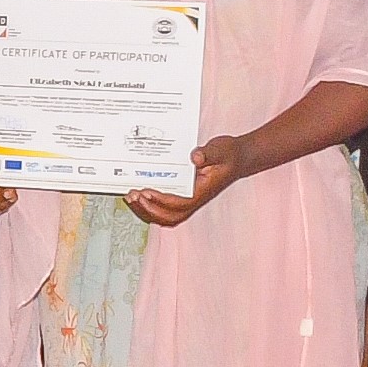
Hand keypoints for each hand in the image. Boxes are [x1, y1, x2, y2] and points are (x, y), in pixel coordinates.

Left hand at [125, 136, 246, 227]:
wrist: (237, 157)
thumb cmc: (229, 154)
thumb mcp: (221, 149)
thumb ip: (208, 154)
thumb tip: (195, 157)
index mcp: (203, 191)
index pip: (180, 203)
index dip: (161, 201)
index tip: (145, 192)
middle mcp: (195, 200)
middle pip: (169, 216)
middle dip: (148, 209)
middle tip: (132, 196)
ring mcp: (189, 200)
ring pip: (165, 215)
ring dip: (146, 210)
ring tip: (130, 197)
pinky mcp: (183, 195)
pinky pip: (164, 207)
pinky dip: (149, 205)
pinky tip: (138, 195)